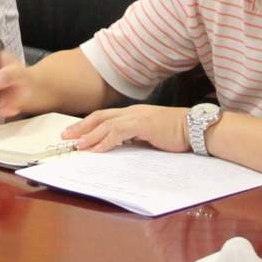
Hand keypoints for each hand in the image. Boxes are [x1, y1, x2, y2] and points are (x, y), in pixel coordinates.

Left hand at [63, 105, 189, 152]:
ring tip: (77, 146)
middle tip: (66, 137)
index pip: (104, 117)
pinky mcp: (143, 124)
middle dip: (81, 127)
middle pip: (99, 117)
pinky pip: (118, 132)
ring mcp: (137, 117)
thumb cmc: (176, 133)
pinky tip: (96, 149)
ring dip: (89, 136)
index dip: (88, 124)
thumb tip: (120, 147)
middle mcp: (132, 112)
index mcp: (133, 114)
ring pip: (106, 124)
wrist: (195, 128)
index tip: (74, 134)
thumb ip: (135, 138)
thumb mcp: (151, 135)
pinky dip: (105, 140)